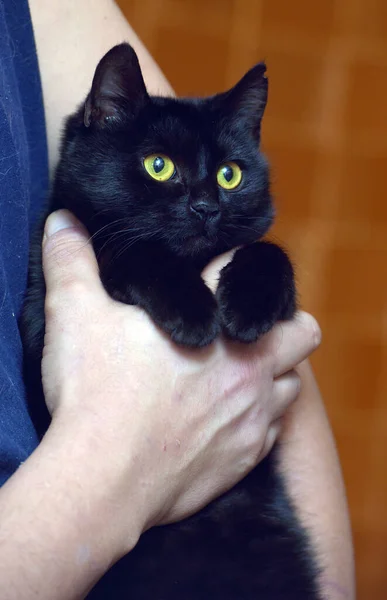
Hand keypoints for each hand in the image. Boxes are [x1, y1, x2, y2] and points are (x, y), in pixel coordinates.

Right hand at [41, 210, 319, 557]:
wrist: (101, 480)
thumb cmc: (93, 393)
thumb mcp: (74, 314)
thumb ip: (72, 261)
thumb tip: (62, 222)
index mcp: (215, 322)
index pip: (247, 272)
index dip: (236, 266)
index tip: (219, 275)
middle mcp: (249, 367)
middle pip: (303, 332)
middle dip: (282, 326)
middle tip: (244, 332)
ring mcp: (252, 415)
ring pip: (293, 385)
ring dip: (273, 376)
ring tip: (237, 377)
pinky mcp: (244, 458)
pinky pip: (272, 432)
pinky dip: (257, 422)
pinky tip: (223, 421)